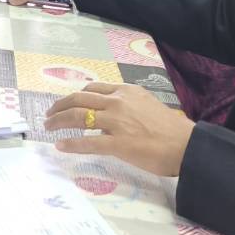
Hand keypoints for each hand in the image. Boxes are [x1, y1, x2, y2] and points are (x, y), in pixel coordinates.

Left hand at [44, 82, 194, 176]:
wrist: (186, 144)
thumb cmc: (171, 128)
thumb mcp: (147, 104)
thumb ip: (128, 105)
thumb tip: (113, 113)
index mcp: (125, 92)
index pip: (92, 89)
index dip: (75, 95)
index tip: (66, 102)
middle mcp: (117, 102)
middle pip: (79, 99)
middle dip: (59, 106)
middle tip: (49, 114)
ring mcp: (116, 122)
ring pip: (78, 117)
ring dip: (58, 121)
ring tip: (48, 126)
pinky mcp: (117, 143)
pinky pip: (87, 142)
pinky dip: (71, 144)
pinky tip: (60, 146)